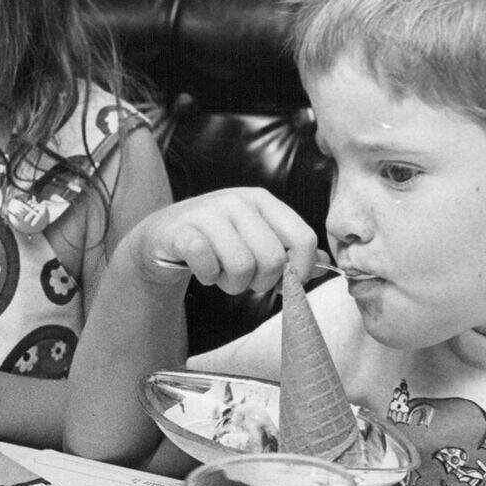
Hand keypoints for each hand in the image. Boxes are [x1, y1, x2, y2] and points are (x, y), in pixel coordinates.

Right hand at [125, 187, 325, 294]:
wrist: (162, 236)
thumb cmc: (216, 241)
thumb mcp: (254, 237)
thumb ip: (288, 249)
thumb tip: (324, 263)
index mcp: (262, 200)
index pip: (303, 238)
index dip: (301, 270)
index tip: (287, 282)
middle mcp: (237, 201)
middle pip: (273, 259)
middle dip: (260, 282)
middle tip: (244, 279)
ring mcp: (208, 213)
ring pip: (241, 267)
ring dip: (232, 284)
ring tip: (222, 274)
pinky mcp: (182, 231)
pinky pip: (208, 266)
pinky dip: (208, 278)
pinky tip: (202, 271)